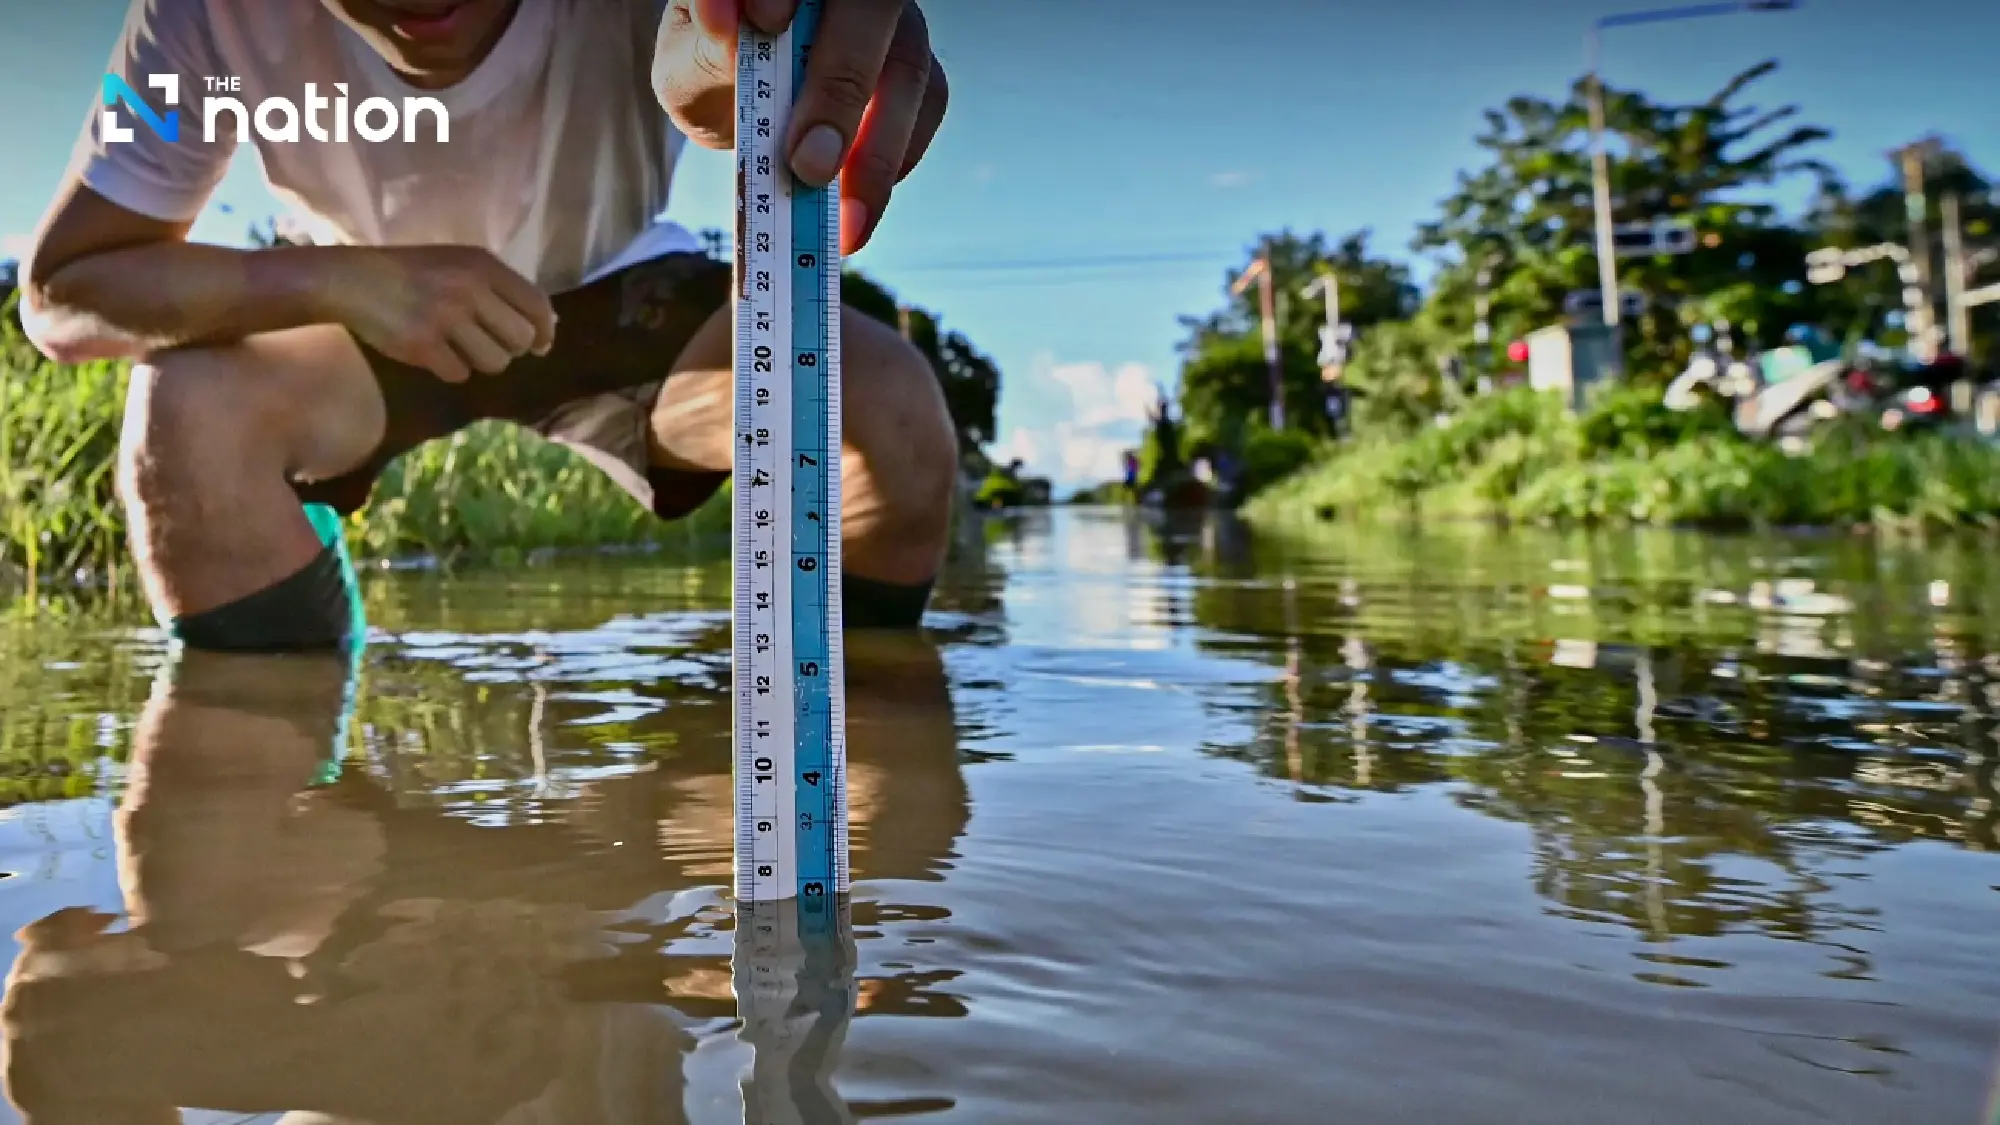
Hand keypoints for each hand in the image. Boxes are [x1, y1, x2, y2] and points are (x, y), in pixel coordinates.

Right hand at [322, 245, 555, 382]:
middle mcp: (470, 289)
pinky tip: (434, 354)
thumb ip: (500, 288)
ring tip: (458, 347)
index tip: (540, 345)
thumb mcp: (460, 264)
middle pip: (520, 340)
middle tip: (489, 344)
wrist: (352, 280)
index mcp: (483, 266)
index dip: (544, 331)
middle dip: (510, 349)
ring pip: (494, 362)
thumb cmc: (413, 273)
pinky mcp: (423, 346)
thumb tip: (547, 325)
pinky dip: (450, 369)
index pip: (537, 305)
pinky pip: (460, 374)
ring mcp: (446, 318)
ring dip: (480, 361)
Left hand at [656, 0, 946, 253]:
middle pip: (868, 11)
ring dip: (878, 148)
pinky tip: (860, 206)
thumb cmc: (711, 67)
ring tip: (846, 220)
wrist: (736, 92)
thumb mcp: (688, 64)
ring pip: (908, 65)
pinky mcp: (914, 66)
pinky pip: (928, 105)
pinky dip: (896, 160)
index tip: (764, 24)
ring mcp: (887, 21)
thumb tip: (724, 22)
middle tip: (808, 166)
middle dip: (840, 88)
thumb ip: (705, 47)